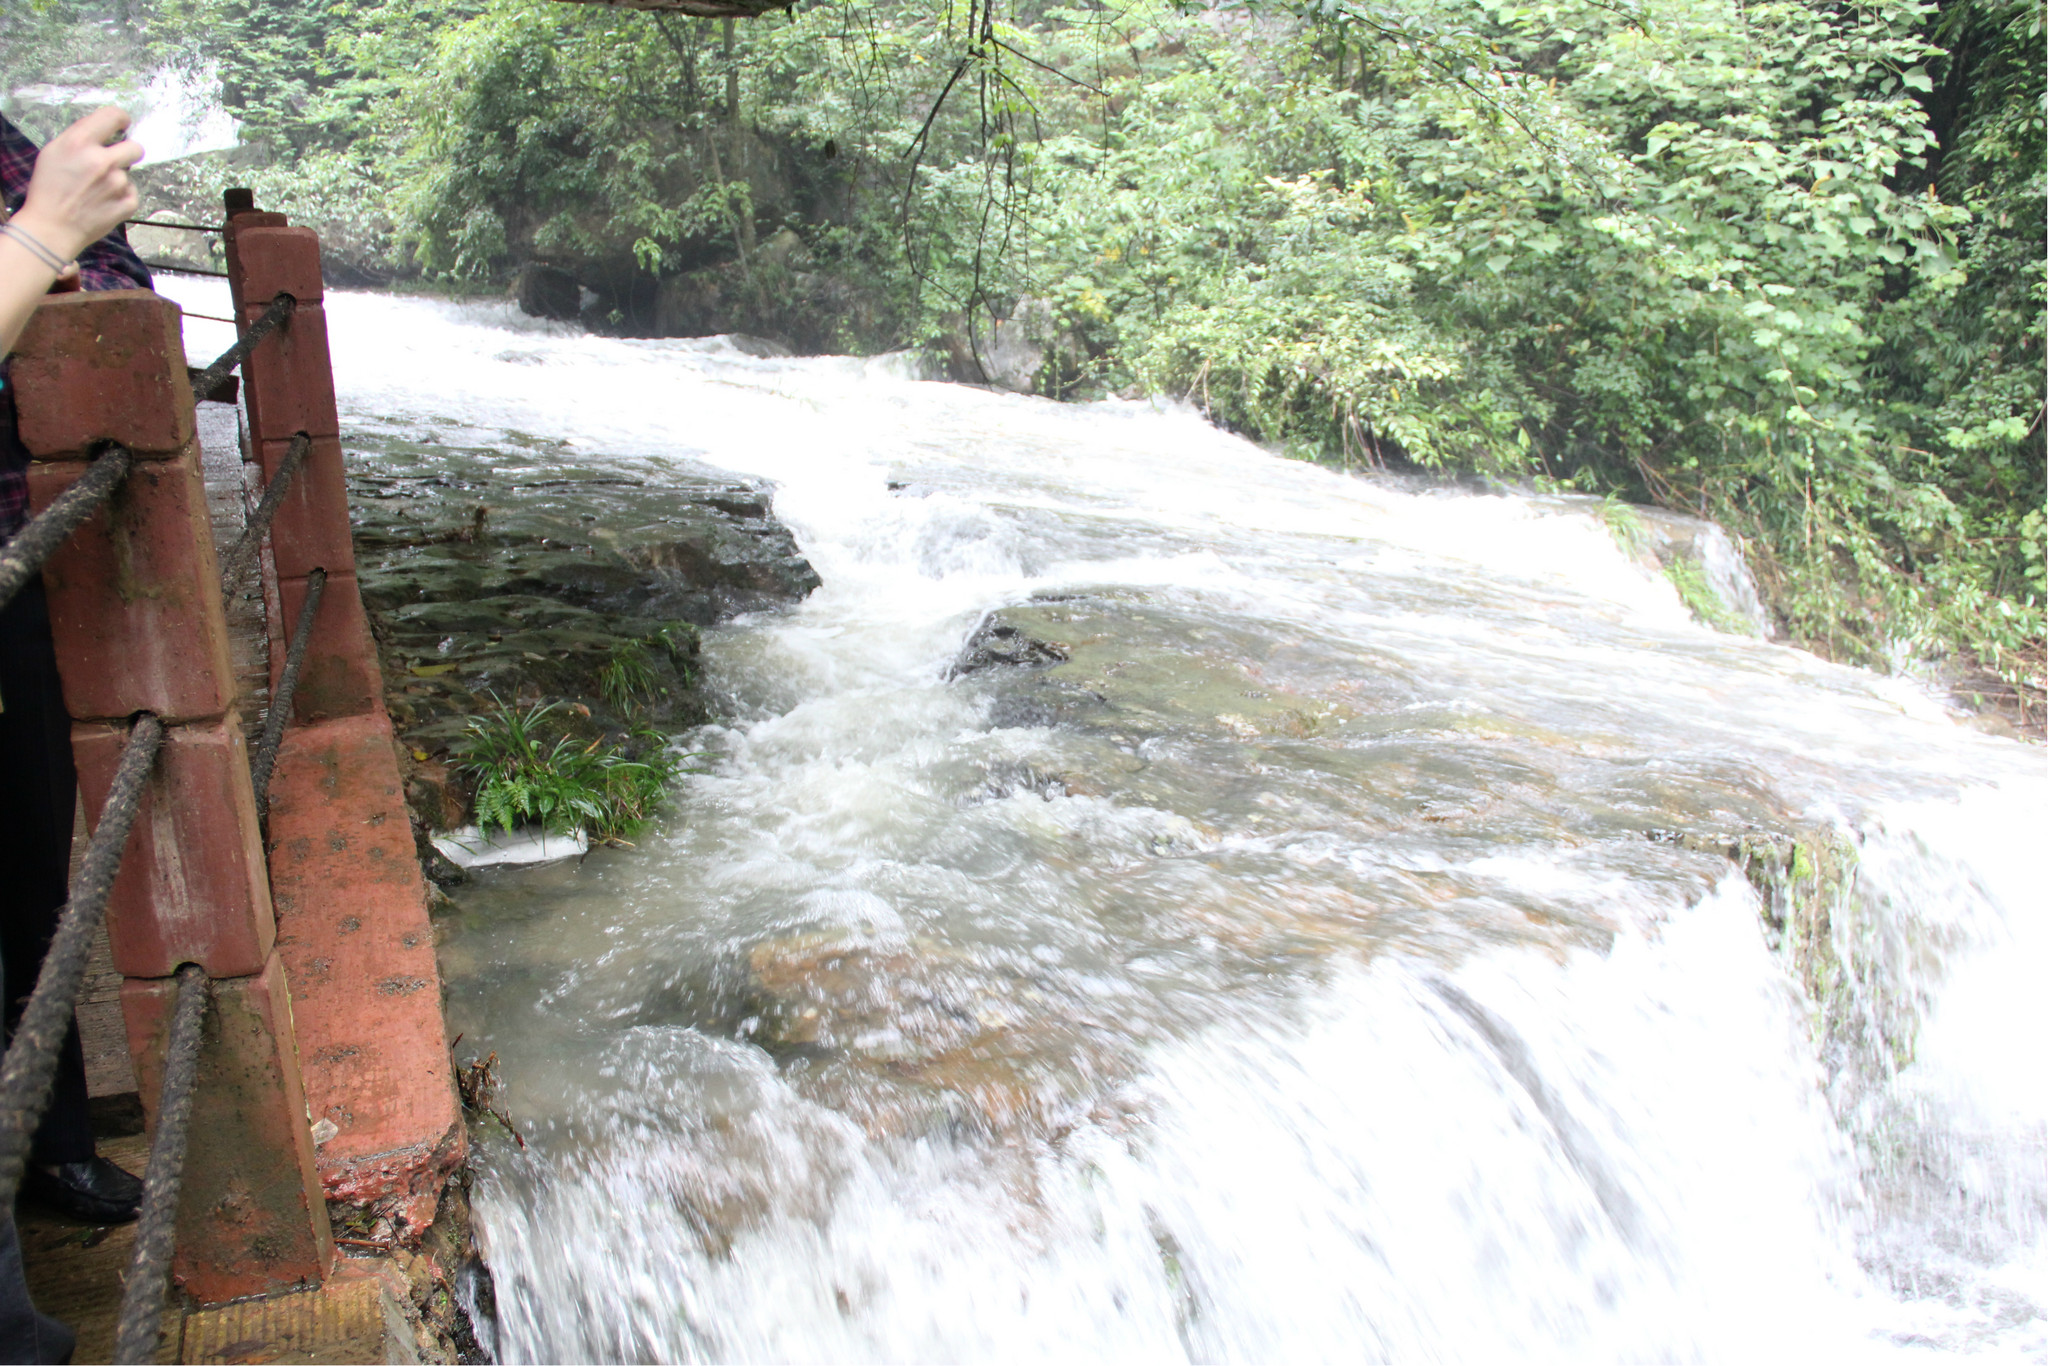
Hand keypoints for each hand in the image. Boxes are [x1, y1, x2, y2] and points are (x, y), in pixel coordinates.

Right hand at [10, 106, 143, 262]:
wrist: (52, 227)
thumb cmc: (49, 189)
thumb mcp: (54, 152)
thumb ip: (80, 138)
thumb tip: (104, 130)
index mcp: (79, 142)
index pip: (113, 115)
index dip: (120, 119)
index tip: (122, 124)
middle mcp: (102, 160)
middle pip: (135, 146)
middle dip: (126, 152)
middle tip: (112, 161)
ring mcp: (118, 183)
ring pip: (130, 172)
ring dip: (119, 178)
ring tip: (98, 189)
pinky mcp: (128, 203)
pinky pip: (133, 192)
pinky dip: (122, 196)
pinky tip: (104, 201)